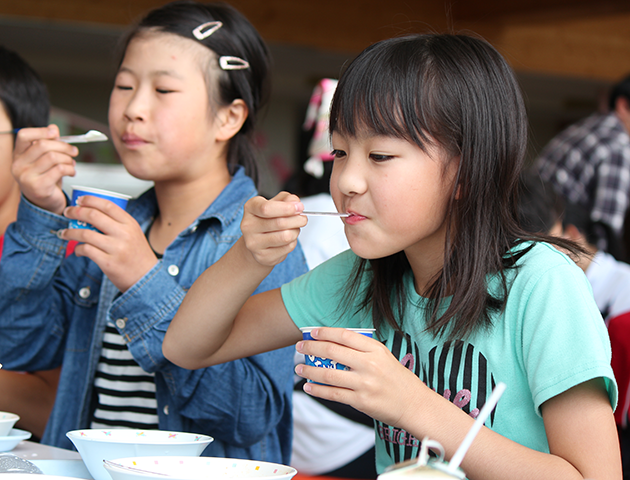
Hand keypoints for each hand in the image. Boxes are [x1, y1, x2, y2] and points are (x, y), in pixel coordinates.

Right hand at [11, 125, 78, 214]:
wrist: (45, 204)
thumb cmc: (46, 179)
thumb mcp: (45, 160)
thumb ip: (48, 144)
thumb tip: (53, 128)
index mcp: (18, 156)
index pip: (24, 136)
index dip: (41, 131)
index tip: (55, 134)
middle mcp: (19, 166)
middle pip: (43, 145)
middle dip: (63, 146)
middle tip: (74, 151)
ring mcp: (27, 177)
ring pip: (53, 157)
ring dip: (68, 159)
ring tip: (72, 164)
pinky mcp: (39, 187)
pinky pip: (59, 170)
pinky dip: (70, 169)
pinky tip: (72, 172)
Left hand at [61, 195, 157, 291]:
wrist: (147, 277)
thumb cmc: (138, 255)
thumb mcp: (134, 234)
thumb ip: (118, 224)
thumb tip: (92, 214)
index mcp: (130, 224)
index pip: (107, 205)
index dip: (90, 200)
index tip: (79, 200)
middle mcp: (124, 234)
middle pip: (93, 216)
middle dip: (75, 212)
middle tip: (67, 212)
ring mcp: (116, 249)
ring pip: (85, 234)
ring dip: (70, 232)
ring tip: (64, 233)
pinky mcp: (108, 263)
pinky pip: (86, 250)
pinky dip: (77, 249)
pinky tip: (77, 250)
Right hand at [240, 192, 306, 266]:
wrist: (258, 242)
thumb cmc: (269, 219)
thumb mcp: (276, 203)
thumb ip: (287, 199)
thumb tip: (295, 202)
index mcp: (250, 208)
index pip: (266, 208)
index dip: (286, 208)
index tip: (299, 207)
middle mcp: (248, 225)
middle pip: (280, 223)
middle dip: (297, 220)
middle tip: (303, 218)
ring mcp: (253, 243)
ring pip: (286, 236)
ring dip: (296, 231)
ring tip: (294, 229)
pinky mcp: (262, 256)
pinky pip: (287, 247)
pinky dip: (293, 242)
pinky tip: (287, 239)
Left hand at [294, 327, 424, 427]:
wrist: (414, 405)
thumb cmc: (397, 379)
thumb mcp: (384, 357)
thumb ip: (363, 350)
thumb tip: (333, 344)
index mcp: (376, 349)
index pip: (345, 336)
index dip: (325, 332)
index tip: (312, 332)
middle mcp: (369, 364)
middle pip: (332, 351)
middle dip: (311, 348)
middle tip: (300, 347)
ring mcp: (364, 383)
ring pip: (328, 373)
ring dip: (310, 370)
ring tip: (299, 368)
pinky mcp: (360, 401)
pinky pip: (333, 394)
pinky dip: (317, 390)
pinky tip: (308, 386)